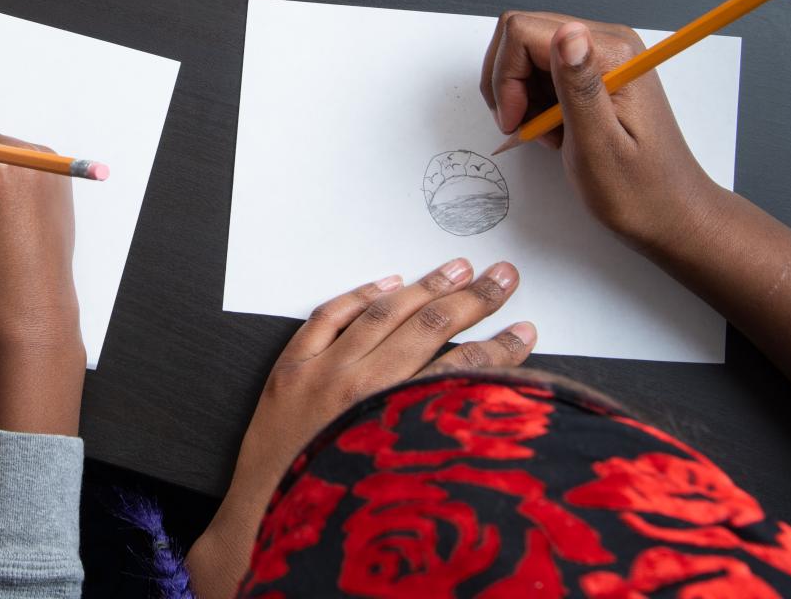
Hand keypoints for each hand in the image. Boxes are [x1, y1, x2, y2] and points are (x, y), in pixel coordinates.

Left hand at [187, 261, 532, 598]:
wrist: (266, 521)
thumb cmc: (331, 512)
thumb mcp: (400, 484)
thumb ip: (435, 438)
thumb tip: (476, 404)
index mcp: (391, 423)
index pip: (459, 372)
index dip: (499, 350)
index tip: (524, 332)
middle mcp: (357, 389)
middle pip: (427, 329)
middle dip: (472, 300)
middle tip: (502, 278)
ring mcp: (320, 373)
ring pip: (382, 314)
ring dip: (426, 287)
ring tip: (457, 269)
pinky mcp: (291, 368)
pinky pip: (328, 317)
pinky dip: (359, 296)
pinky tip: (387, 284)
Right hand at [481, 11, 723, 247]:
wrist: (671, 211)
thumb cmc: (638, 190)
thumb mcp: (599, 145)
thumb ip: (579, 88)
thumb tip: (567, 34)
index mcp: (612, 54)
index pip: (524, 33)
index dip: (506, 77)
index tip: (516, 120)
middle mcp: (609, 43)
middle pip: (522, 36)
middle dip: (508, 84)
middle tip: (522, 126)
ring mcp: (603, 55)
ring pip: (528, 53)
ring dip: (521, 94)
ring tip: (544, 132)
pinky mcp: (597, 72)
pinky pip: (544, 69)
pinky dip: (535, 99)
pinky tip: (554, 129)